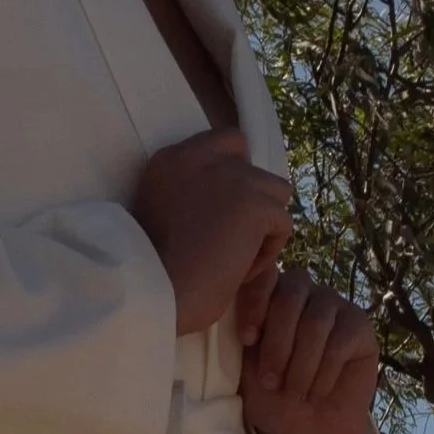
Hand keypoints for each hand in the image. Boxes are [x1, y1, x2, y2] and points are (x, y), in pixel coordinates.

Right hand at [133, 129, 290, 335]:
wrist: (152, 291)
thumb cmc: (151, 270)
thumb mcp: (161, 214)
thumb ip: (189, 195)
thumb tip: (228, 203)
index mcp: (172, 159)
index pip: (227, 142)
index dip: (235, 174)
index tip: (224, 210)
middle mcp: (201, 157)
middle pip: (255, 168)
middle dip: (252, 199)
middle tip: (233, 234)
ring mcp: (232, 177)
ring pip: (276, 192)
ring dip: (264, 224)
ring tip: (238, 255)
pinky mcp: (255, 205)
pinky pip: (282, 224)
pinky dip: (267, 252)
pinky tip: (239, 272)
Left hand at [238, 265, 381, 433]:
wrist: (303, 431)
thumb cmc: (269, 395)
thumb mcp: (246, 362)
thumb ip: (247, 327)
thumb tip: (237, 296)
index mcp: (270, 293)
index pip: (265, 274)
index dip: (255, 302)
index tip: (247, 340)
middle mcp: (304, 292)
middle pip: (291, 294)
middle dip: (278, 343)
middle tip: (271, 382)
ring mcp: (334, 305)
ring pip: (315, 321)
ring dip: (301, 364)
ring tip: (294, 392)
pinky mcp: (360, 327)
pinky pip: (340, 342)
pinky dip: (324, 373)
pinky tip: (318, 391)